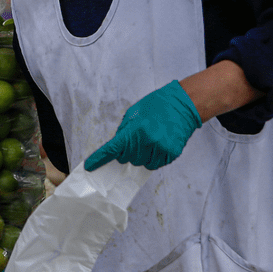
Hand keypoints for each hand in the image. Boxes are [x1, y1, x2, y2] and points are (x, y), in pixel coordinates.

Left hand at [84, 80, 200, 170]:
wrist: (182, 105)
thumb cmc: (157, 106)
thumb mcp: (134, 113)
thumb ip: (124, 131)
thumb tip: (116, 147)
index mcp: (135, 129)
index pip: (112, 149)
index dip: (100, 159)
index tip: (90, 166)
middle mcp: (147, 141)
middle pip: (127, 159)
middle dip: (127, 151)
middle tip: (137, 138)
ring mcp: (160, 149)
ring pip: (141, 164)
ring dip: (141, 155)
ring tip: (150, 139)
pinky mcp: (171, 154)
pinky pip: (155, 164)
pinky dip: (153, 158)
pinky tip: (158, 144)